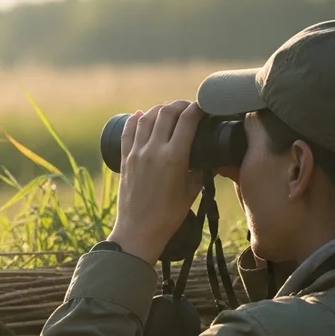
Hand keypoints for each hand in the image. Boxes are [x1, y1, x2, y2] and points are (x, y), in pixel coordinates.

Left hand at [107, 100, 205, 264]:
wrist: (138, 231)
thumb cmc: (168, 216)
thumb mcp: (191, 192)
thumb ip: (201, 172)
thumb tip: (209, 159)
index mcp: (174, 157)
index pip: (187, 121)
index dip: (196, 108)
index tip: (203, 107)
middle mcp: (154, 150)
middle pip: (166, 113)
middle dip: (179, 105)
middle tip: (187, 107)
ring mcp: (137, 153)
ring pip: (146, 118)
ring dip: (159, 109)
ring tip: (168, 110)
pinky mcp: (125, 159)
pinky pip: (128, 131)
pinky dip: (135, 119)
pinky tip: (140, 114)